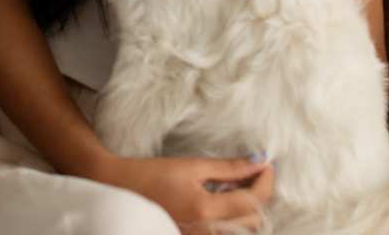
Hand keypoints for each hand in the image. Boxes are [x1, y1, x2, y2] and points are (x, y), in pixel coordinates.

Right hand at [93, 153, 273, 232]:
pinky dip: (232, 218)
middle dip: (259, 194)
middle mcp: (209, 233)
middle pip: (254, 220)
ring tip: (237, 184)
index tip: (266, 164)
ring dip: (248, 208)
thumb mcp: (191, 166)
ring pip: (243, 230)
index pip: (253, 201)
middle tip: (253, 171)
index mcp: (207, 210)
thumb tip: (257, 160)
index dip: (265, 181)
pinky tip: (223, 201)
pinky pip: (226, 233)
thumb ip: (227, 168)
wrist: (122, 191)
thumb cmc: (152, 175)